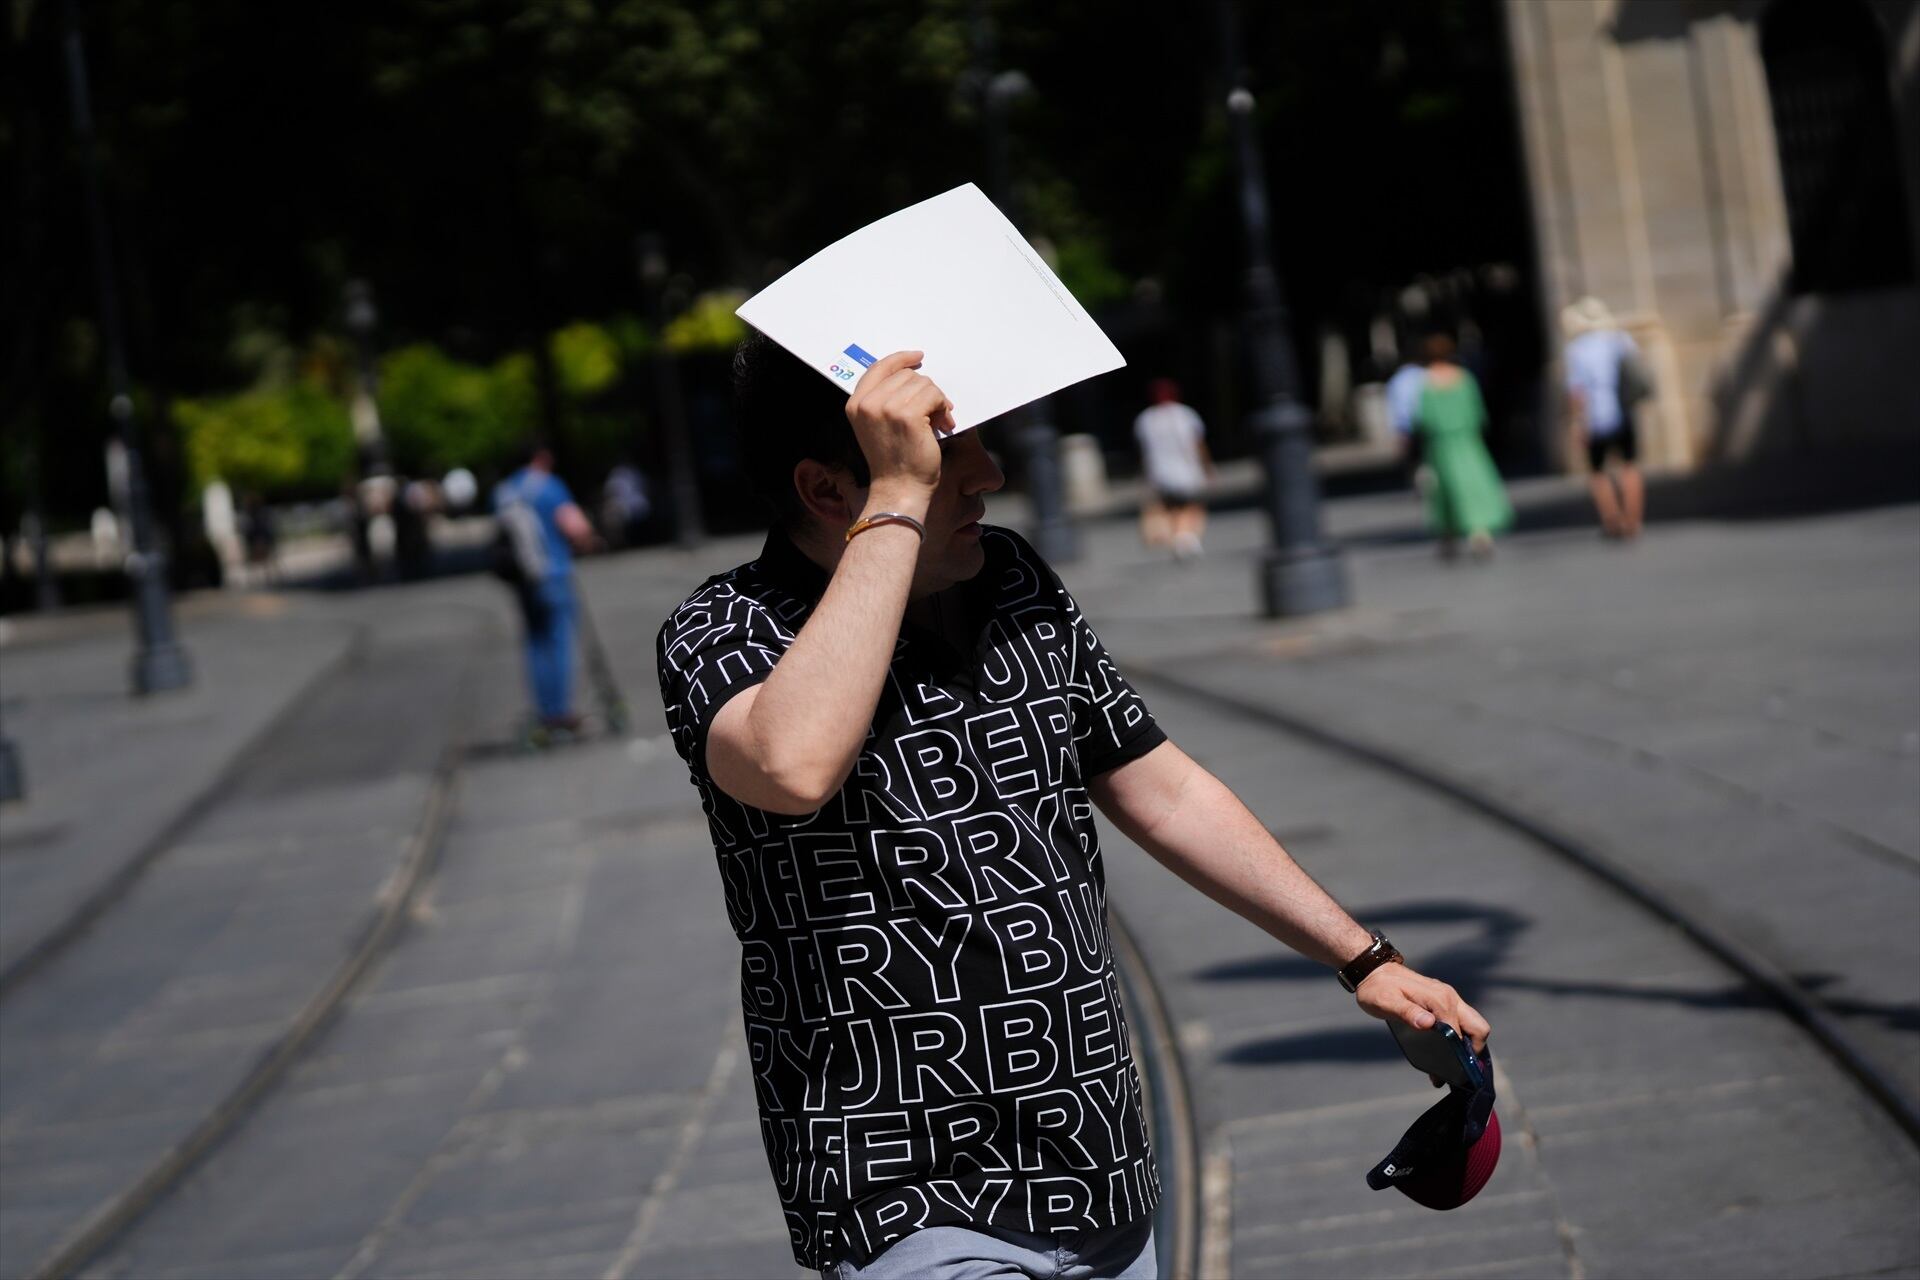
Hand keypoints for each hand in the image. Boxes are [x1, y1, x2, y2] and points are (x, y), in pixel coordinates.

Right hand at [845, 350, 954, 500]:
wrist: (900, 490)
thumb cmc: (895, 463)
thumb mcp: (878, 427)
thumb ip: (886, 400)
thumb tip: (915, 376)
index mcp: (856, 404)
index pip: (879, 368)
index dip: (900, 359)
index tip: (918, 357)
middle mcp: (867, 404)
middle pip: (906, 375)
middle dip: (925, 390)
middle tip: (934, 412)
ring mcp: (886, 408)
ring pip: (923, 384)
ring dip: (937, 401)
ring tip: (938, 422)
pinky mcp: (908, 416)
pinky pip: (934, 396)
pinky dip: (943, 408)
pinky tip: (944, 425)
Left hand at [1354, 962, 1489, 1077]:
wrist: (1374, 971)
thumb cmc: (1377, 989)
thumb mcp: (1386, 1002)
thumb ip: (1407, 1013)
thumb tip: (1428, 1024)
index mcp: (1440, 999)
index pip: (1463, 1032)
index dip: (1460, 1054)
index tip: (1453, 1071)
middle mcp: (1449, 997)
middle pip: (1478, 1027)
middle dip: (1474, 1049)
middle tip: (1458, 1067)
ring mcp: (1449, 998)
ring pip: (1472, 1024)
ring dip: (1467, 1044)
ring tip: (1451, 1064)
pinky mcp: (1444, 1001)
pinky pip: (1460, 1021)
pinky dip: (1459, 1037)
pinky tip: (1445, 1051)